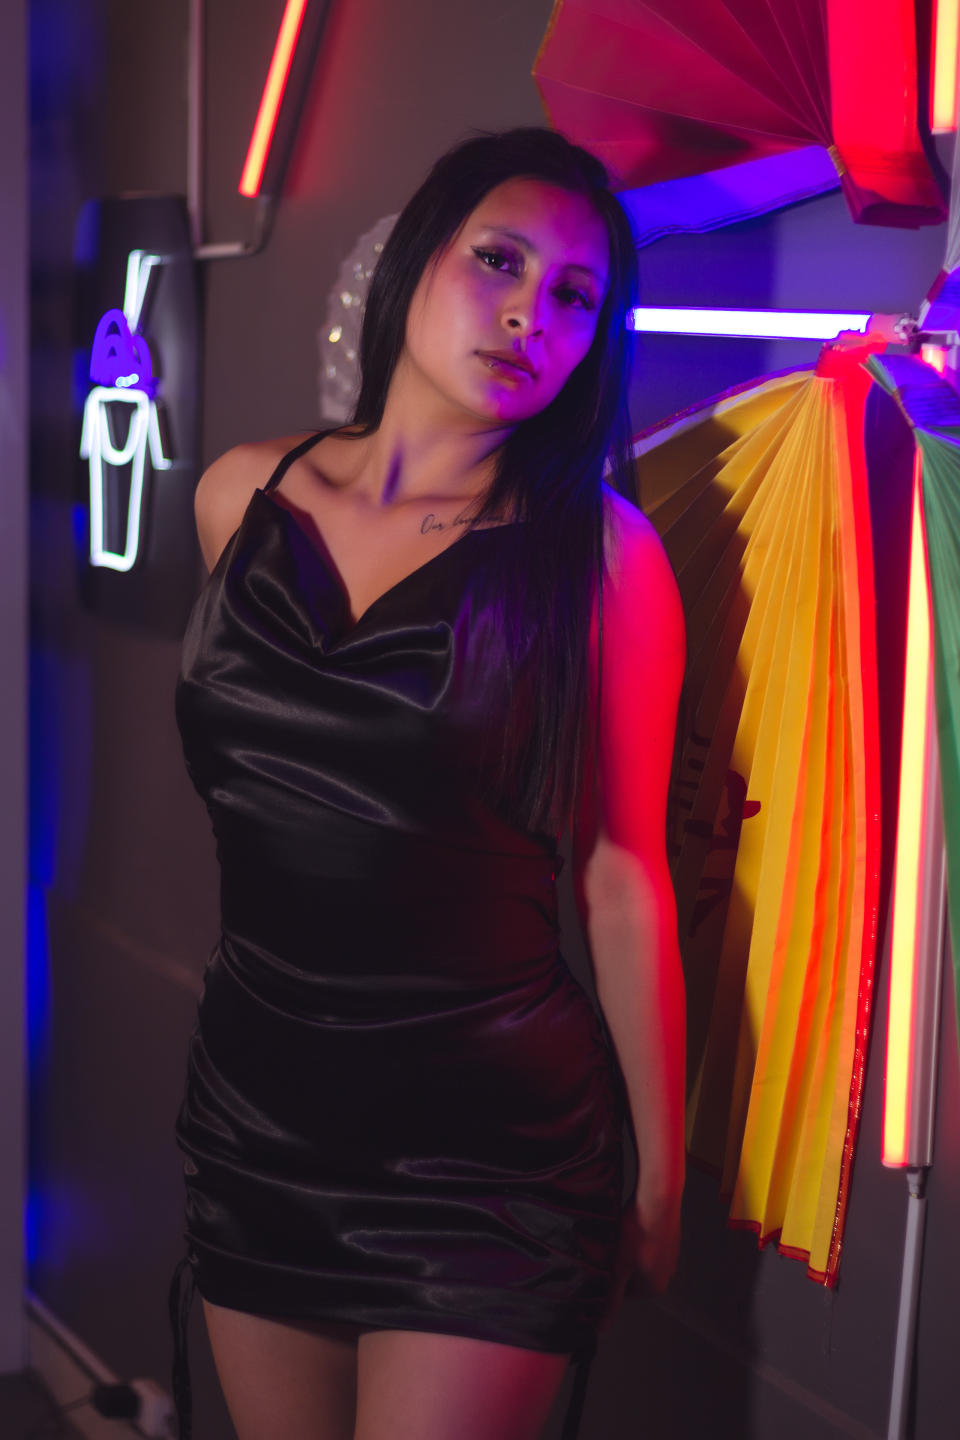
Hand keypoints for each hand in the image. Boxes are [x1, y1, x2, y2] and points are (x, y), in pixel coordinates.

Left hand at [597, 1191, 680, 1331]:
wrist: (658, 1198)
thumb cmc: (638, 1233)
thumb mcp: (618, 1269)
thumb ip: (611, 1300)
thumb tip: (602, 1327)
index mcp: (654, 1288)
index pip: (624, 1295)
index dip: (609, 1280)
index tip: (601, 1266)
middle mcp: (666, 1275)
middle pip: (633, 1277)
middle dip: (620, 1266)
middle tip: (609, 1249)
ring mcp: (671, 1255)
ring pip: (642, 1259)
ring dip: (629, 1251)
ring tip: (620, 1236)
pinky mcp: (671, 1237)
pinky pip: (650, 1244)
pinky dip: (639, 1238)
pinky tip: (632, 1226)